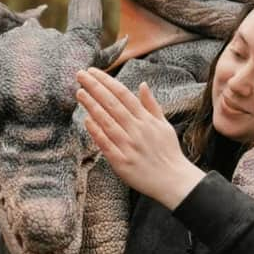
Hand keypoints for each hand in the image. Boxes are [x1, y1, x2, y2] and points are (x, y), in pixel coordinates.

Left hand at [75, 67, 204, 209]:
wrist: (174, 181)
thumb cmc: (168, 153)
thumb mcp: (164, 125)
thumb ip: (151, 105)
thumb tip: (142, 84)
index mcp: (146, 120)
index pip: (123, 94)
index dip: (107, 81)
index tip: (93, 71)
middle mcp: (137, 130)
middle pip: (113, 104)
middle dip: (95, 87)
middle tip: (80, 74)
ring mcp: (129, 146)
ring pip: (107, 122)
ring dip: (92, 106)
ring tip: (79, 92)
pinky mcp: (122, 162)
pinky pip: (106, 144)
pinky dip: (96, 132)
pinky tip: (86, 120)